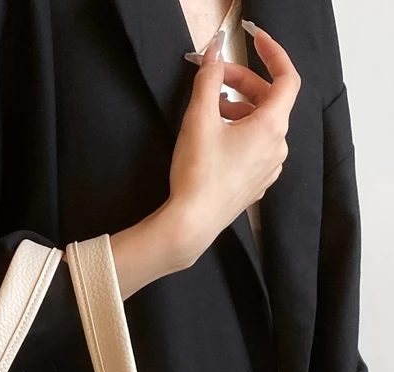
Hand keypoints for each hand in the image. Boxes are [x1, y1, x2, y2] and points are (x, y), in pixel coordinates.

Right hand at [165, 23, 300, 265]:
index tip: (254, 40)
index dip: (273, 54)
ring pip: (261, 126)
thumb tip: (215, 52)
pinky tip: (215, 138)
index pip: (287, 78)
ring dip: (239, 109)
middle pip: (269, 101)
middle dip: (243, 83)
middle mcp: (277, 147)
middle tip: (213, 77)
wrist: (191, 224)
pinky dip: (239, 133)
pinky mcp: (255, 184)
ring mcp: (268, 168)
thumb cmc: (198, 174)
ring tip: (210, 110)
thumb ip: (209, 79)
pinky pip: (254, 148)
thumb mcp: (199, 118)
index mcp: (271, 126)